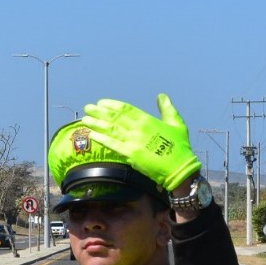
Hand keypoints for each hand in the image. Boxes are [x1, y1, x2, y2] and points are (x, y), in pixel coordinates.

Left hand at [82, 94, 201, 190]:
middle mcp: (138, 129)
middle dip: (99, 112)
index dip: (112, 105)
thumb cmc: (180, 147)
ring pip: (111, 130)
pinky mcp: (131, 155)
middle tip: (88, 108)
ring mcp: (134, 141)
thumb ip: (167, 109)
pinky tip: (92, 135)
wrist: (180, 168)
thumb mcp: (176, 124)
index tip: (101, 102)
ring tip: (85, 119)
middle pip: (115, 117)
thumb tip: (161, 96)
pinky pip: (113, 145)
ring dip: (97, 124)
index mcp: (148, 120)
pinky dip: (102, 140)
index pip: (125, 109)